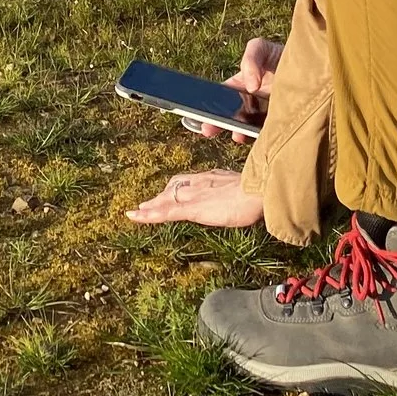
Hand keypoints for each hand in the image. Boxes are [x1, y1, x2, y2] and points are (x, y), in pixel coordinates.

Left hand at [125, 166, 265, 228]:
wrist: (258, 190)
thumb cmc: (260, 191)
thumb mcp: (248, 189)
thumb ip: (242, 193)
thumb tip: (248, 198)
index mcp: (213, 178)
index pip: (188, 181)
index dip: (176, 188)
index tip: (170, 192)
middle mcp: (200, 183)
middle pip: (173, 189)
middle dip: (160, 197)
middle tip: (146, 205)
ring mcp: (194, 195)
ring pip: (166, 200)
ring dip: (150, 207)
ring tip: (136, 213)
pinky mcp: (192, 208)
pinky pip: (166, 212)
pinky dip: (150, 215)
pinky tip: (138, 217)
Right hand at [183, 36, 282, 140]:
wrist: (315, 65)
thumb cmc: (283, 55)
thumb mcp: (262, 48)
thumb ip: (251, 59)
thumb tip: (250, 86)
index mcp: (242, 85)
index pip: (222, 97)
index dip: (209, 104)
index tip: (199, 112)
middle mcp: (252, 103)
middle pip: (231, 115)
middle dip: (217, 123)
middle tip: (208, 129)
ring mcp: (266, 115)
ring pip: (248, 127)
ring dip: (240, 132)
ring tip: (236, 134)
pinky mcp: (281, 124)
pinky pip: (268, 133)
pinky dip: (261, 137)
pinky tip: (257, 136)